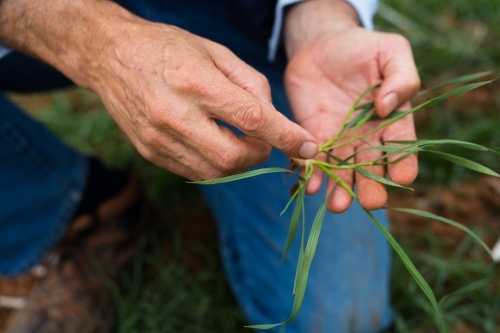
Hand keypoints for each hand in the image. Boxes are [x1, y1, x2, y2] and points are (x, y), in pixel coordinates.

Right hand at [88, 22, 319, 179]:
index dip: (287, 136)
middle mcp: (174, 115)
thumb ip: (249, 83)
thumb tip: (273, 118)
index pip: (252, 119)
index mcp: (196, 83)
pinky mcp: (150, 152)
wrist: (109, 56)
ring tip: (236, 139)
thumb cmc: (167, 47)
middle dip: (259, 154)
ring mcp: (158, 138)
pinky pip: (194, 172)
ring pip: (214, 172)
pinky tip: (212, 142)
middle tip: (262, 139)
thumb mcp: (213, 51)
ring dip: (238, 162)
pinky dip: (214, 164)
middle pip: (233, 157)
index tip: (309, 147)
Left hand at [284, 2, 419, 212]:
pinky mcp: (314, 137)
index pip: (401, 146)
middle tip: (369, 201)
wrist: (321, 46)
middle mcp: (367, 136)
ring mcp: (340, 140)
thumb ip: (401, 77)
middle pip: (371, 167)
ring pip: (342, 171)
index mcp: (392, 119)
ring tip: (337, 206)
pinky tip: (310, 187)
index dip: (403, 162)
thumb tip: (388, 105)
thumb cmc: (362, 48)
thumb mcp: (391, 52)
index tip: (402, 178)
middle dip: (371, 186)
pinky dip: (311, 175)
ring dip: (339, 190)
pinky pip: (313, 161)